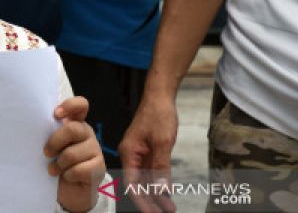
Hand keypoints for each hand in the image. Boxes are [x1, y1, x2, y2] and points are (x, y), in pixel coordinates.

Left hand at [46, 97, 105, 212]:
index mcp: (75, 123)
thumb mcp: (50, 145)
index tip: (55, 115)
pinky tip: (67, 176)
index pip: (81, 105)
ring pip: (72, 153)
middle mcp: (87, 133)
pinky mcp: (100, 167)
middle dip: (54, 143)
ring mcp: (95, 150)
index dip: (70, 105)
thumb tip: (35, 123)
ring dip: (59, 164)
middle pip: (72, 129)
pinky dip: (68, 175)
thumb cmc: (54, 163)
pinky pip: (79, 170)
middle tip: (46, 153)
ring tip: (54, 169)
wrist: (67, 190)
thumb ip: (48, 132)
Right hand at [119, 92, 178, 212]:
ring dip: (156, 194)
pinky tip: (167, 193)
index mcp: (128, 152)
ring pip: (145, 180)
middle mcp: (131, 155)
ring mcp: (139, 154)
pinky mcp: (148, 152)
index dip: (141, 200)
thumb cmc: (158, 114)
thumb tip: (162, 189)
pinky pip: (152, 172)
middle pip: (137, 184)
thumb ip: (161, 166)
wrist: (160, 97)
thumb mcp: (163, 141)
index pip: (132, 183)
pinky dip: (159, 183)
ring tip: (169, 207)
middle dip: (150, 201)